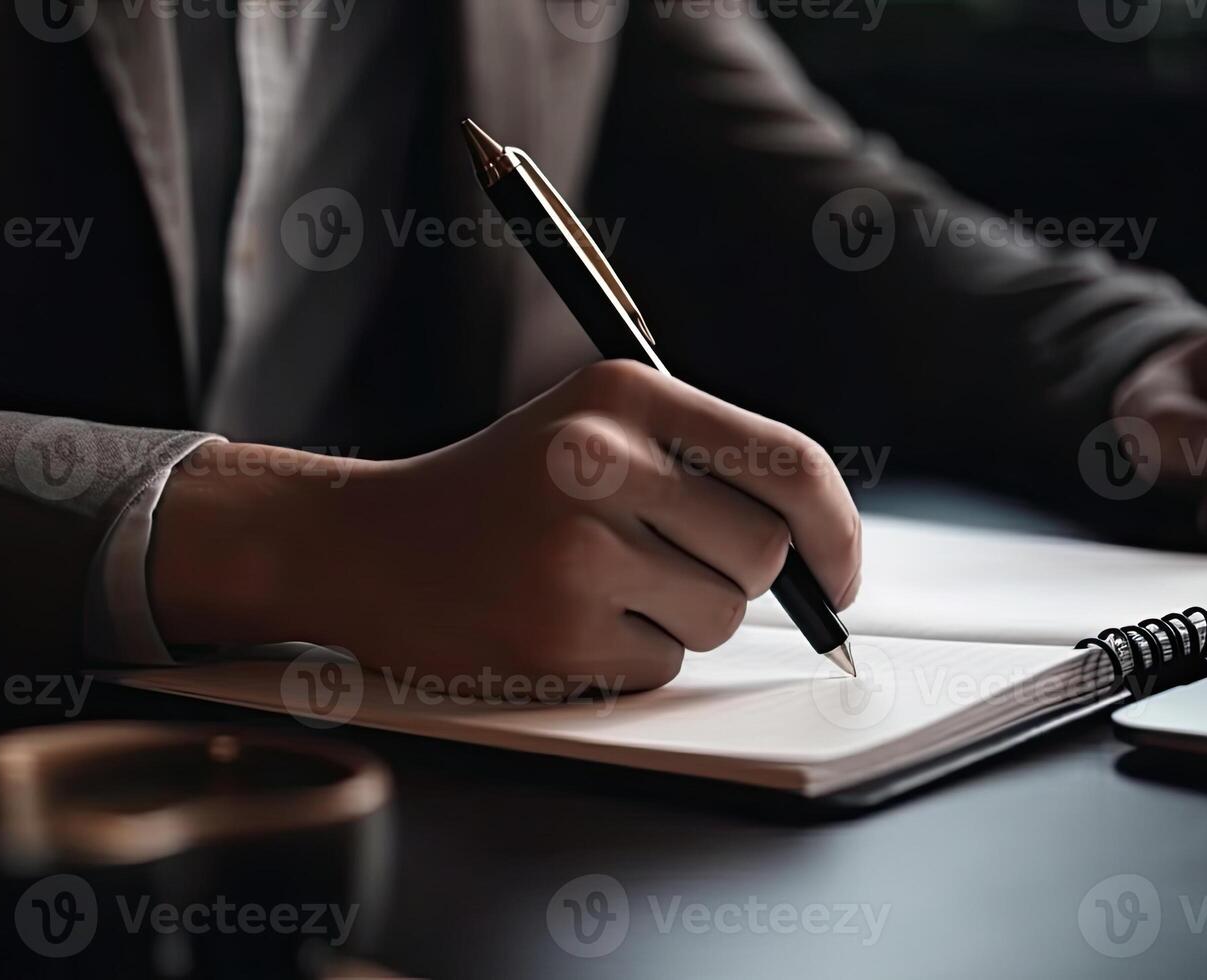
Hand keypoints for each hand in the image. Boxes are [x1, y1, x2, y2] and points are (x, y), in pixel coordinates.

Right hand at [148, 360, 860, 691]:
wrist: (367, 543)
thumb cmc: (500, 491)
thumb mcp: (593, 427)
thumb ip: (704, 461)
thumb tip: (823, 549)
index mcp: (624, 392)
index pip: (791, 463)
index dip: (838, 530)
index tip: (839, 573)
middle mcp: (600, 459)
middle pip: (761, 554)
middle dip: (734, 577)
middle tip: (662, 567)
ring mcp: (575, 549)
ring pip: (716, 617)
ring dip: (678, 619)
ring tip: (596, 586)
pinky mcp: (554, 631)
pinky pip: (657, 664)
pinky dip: (625, 657)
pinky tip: (562, 620)